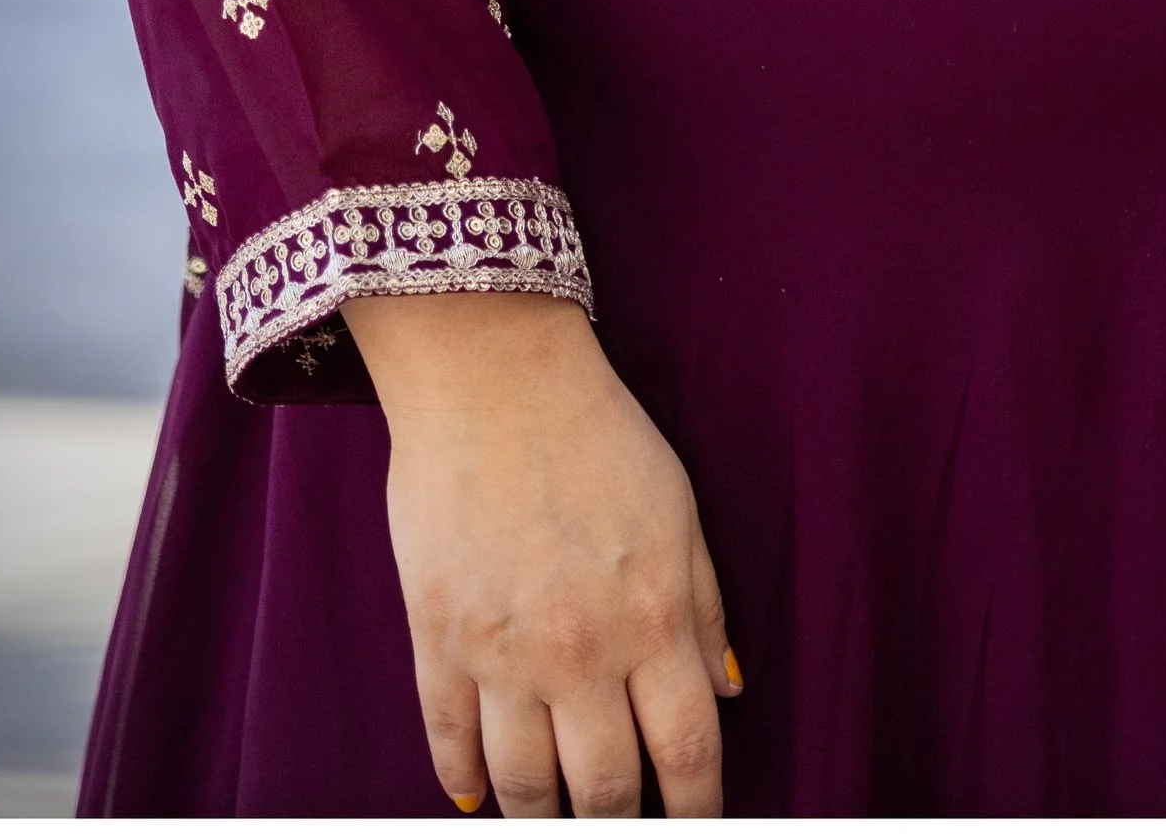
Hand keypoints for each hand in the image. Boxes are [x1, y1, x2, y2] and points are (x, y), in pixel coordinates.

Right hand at [348, 288, 737, 817]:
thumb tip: (728, 691)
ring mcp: (502, 653)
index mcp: (653, 618)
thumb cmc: (597, 430)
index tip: (698, 825)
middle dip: (619, 826)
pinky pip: (450, 740)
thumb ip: (706, 607)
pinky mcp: (436, 638)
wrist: (492, 373)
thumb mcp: (679, 508)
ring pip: (524, 787)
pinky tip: (478, 796)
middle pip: (605, 791)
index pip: (688, 751)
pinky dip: (463, 780)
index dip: (698, 809)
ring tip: (554, 821)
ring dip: (542, 819)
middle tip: (621, 826)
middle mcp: (580, 652)